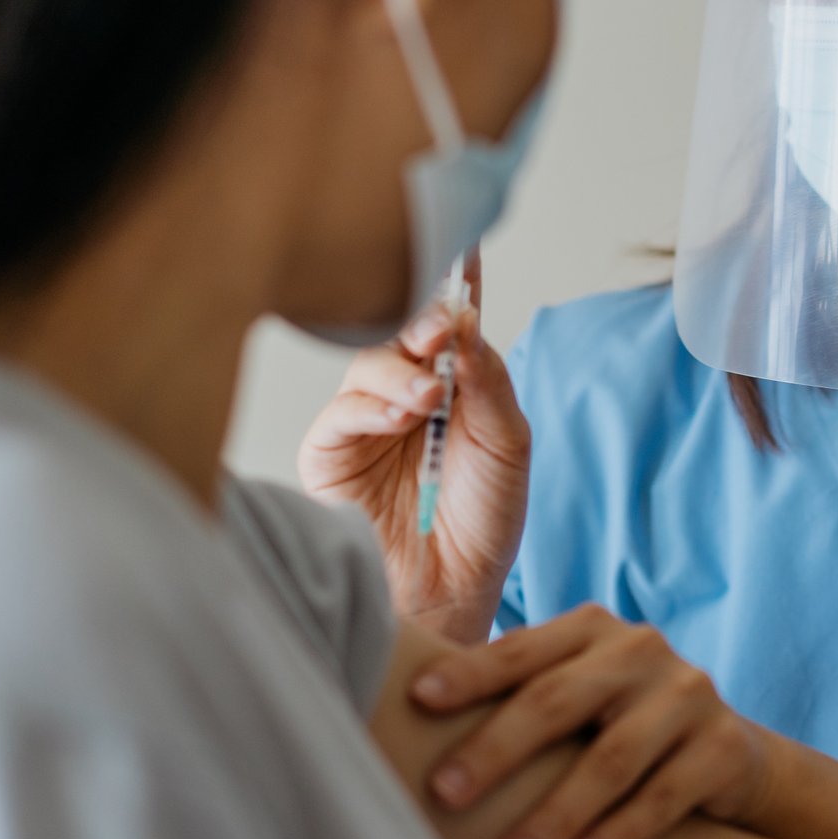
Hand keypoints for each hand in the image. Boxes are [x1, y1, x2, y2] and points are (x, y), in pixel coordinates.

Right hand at [298, 251, 529, 642]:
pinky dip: (371, 406)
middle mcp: (404, 393)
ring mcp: (364, 421)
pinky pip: (341, 413)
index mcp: (452, 384)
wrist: (452, 596)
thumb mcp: (507, 445)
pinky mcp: (330, 454)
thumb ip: (488, 383)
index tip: (465, 241)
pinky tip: (402, 417)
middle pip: (402, 332)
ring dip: (402, 371)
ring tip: (430, 397)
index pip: (451, 320)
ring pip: (369, 365)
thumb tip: (464, 323)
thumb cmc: (482, 523)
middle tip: (444, 321)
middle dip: (423, 318)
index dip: (456, 279)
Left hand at [408, 603, 775, 838]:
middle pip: (557, 701)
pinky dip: (621, 831)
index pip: (521, 651)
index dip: (470, 675)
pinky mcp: (724, 746)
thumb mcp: (576, 692)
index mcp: (592, 629)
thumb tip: (404, 711)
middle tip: (445, 793)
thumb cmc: (618, 722)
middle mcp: (640, 650)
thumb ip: (516, 691)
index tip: (418, 701)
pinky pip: (665, 795)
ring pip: (611, 759)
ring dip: (556, 814)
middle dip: (496, 750)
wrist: (727, 753)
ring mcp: (687, 695)